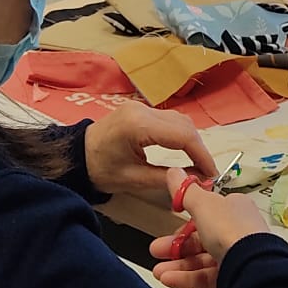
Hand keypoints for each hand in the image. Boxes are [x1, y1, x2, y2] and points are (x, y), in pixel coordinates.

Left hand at [83, 104, 216, 198]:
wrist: (75, 156)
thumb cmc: (100, 170)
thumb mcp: (134, 180)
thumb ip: (167, 178)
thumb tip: (198, 180)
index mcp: (138, 126)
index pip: (183, 136)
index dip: (202, 155)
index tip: (212, 173)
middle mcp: (142, 110)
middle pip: (185, 125)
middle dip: (199, 148)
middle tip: (207, 171)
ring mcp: (141, 107)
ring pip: (180, 120)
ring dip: (192, 140)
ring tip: (198, 163)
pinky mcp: (140, 110)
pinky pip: (170, 119)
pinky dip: (181, 134)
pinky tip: (185, 150)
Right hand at [149, 168, 271, 287]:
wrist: (252, 266)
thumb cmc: (232, 230)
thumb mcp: (203, 205)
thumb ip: (185, 191)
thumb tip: (174, 172)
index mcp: (235, 209)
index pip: (207, 212)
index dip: (186, 219)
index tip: (169, 222)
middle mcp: (238, 232)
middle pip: (202, 238)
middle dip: (176, 246)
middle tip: (156, 250)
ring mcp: (238, 256)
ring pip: (202, 260)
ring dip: (178, 264)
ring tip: (159, 271)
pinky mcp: (235, 277)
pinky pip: (207, 277)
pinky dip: (187, 278)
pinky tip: (169, 279)